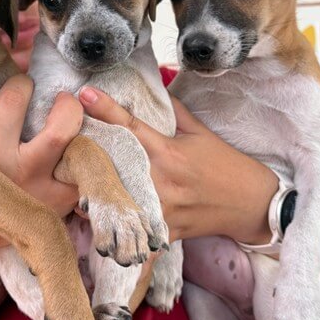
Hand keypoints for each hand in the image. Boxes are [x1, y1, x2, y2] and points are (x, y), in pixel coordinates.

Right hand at [0, 57, 80, 260]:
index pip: (15, 103)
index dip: (20, 85)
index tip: (20, 86)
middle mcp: (19, 178)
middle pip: (62, 130)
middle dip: (65, 105)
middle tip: (60, 99)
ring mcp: (43, 198)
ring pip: (81, 156)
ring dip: (82, 135)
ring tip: (71, 123)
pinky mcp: (57, 212)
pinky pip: (83, 180)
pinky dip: (84, 162)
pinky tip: (73, 150)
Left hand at [79, 86, 276, 244]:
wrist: (254, 205)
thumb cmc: (227, 165)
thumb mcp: (202, 133)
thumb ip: (175, 112)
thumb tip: (157, 86)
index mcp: (169, 152)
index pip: (131, 126)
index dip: (105, 108)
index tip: (84, 94)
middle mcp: (161, 180)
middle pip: (113, 165)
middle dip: (88, 155)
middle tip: (65, 146)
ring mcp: (162, 208)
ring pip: (118, 201)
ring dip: (94, 194)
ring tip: (73, 186)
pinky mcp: (165, 231)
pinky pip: (134, 233)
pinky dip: (119, 233)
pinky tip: (100, 227)